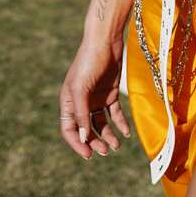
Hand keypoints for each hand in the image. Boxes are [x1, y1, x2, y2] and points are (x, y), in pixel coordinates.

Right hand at [59, 35, 130, 159]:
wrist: (106, 41)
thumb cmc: (89, 62)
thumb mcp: (81, 88)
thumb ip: (81, 113)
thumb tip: (83, 137)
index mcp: (69, 102)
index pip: (69, 130)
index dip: (77, 143)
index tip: (89, 154)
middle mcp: (81, 103)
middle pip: (86, 129)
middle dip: (94, 142)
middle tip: (105, 151)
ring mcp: (96, 99)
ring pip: (101, 124)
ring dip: (108, 136)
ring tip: (116, 146)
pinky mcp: (110, 94)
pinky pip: (115, 114)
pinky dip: (120, 124)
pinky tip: (126, 133)